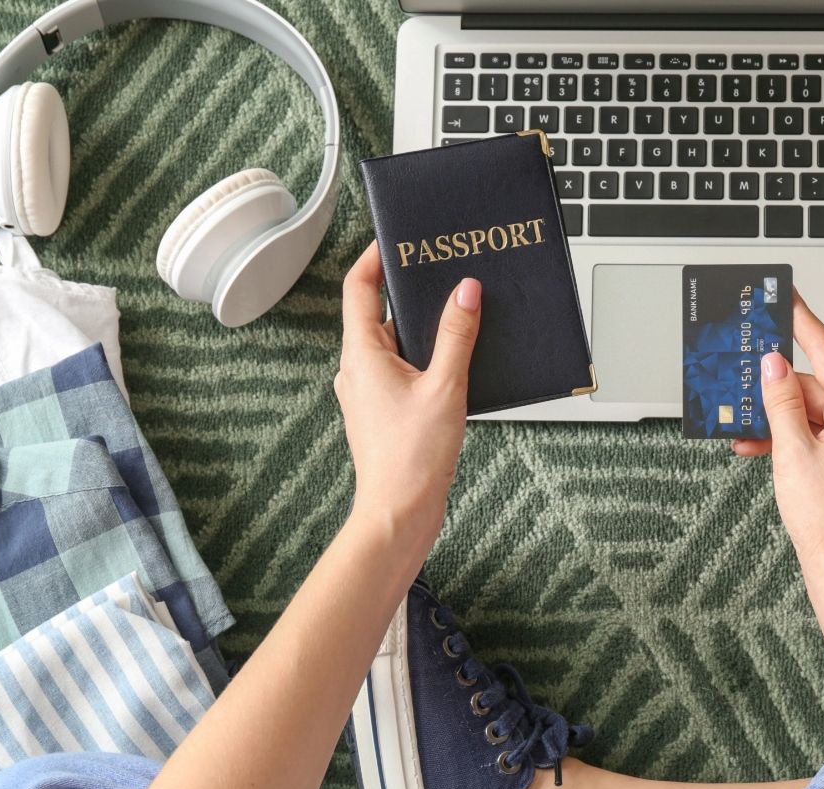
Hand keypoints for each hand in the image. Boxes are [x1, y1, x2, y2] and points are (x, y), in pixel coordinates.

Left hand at [336, 241, 480, 555]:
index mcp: (361, 355)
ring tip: (457, 314)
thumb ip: (457, 336)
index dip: (375, 258)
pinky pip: (404, 370)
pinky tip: (456, 363)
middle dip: (410, 292)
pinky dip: (426, 358)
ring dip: (423, 328)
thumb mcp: (445, 388)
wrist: (399, 513)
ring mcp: (369, 392)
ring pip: (395, 344)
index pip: (359, 288)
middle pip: (379, 313)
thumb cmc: (411, 459)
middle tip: (440, 270)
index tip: (397, 239)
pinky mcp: (385, 411)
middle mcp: (358, 370)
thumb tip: (465, 292)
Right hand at [733, 295, 823, 603]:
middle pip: (819, 388)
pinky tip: (762, 453)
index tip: (788, 299)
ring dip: (780, 422)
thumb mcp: (792, 453)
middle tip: (742, 388)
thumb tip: (773, 366)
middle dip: (778, 392)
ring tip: (744, 435)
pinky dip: (793, 443)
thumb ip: (781, 403)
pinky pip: (821, 440)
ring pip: (816, 417)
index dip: (804, 323)